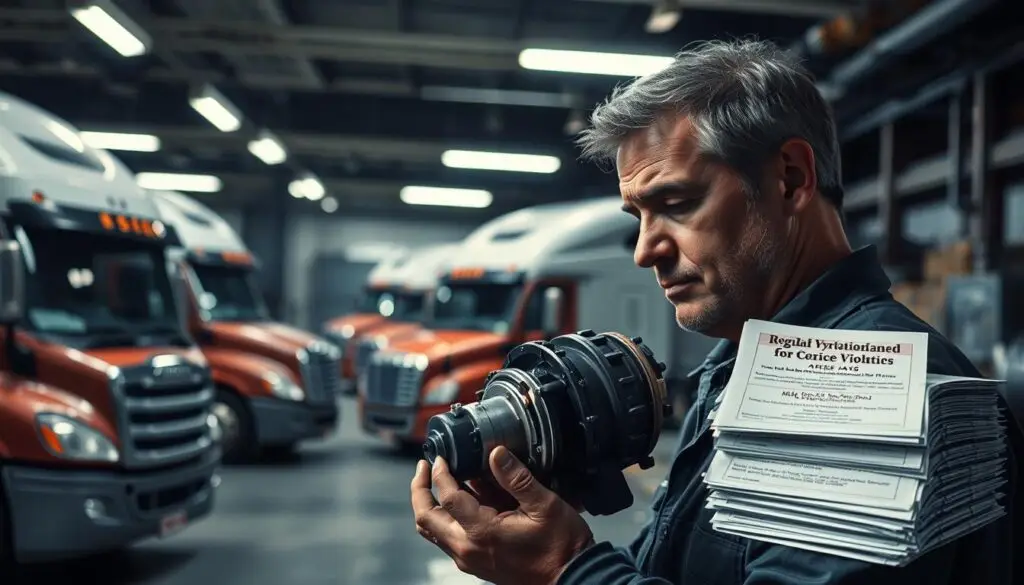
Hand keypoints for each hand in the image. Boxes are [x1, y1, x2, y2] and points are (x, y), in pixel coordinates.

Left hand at [411, 446, 595, 584]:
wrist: (570, 577)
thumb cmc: (560, 544)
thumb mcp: (544, 505)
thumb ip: (517, 478)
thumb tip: (496, 452)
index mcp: (481, 532)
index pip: (446, 498)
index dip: (440, 474)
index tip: (441, 457)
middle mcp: (467, 549)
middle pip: (425, 518)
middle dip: (420, 489)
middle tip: (425, 466)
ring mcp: (468, 559)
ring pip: (432, 531)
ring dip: (429, 504)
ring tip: (437, 479)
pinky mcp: (474, 563)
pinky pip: (447, 538)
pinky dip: (444, 517)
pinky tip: (461, 499)